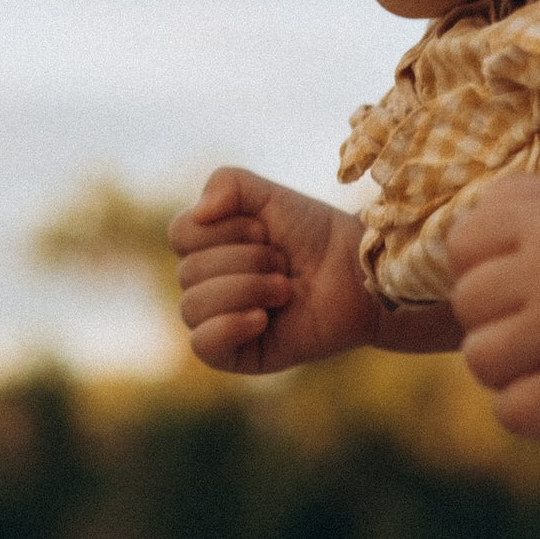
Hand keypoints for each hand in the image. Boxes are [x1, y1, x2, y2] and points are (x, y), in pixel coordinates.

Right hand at [168, 168, 382, 375]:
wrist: (358, 274)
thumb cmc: (316, 235)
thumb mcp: (269, 196)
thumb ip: (227, 183)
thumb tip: (200, 214)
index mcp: (208, 247)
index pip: (180, 235)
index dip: (224, 229)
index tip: (264, 230)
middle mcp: (208, 284)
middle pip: (189, 271)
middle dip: (245, 260)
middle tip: (284, 263)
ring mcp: (220, 321)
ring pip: (192, 307)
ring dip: (246, 289)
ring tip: (285, 289)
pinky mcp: (238, 355)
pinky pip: (202, 346)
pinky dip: (228, 327)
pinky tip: (262, 319)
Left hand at [448, 172, 539, 436]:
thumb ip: (510, 200)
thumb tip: (450, 234)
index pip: (463, 245)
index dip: (484, 264)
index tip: (524, 275)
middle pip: (466, 303)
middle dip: (493, 315)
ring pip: (480, 359)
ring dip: (505, 366)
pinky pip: (510, 412)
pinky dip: (527, 409)